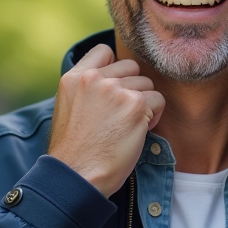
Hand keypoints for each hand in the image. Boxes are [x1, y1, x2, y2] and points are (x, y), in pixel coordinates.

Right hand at [48, 44, 164, 196]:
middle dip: (132, 88)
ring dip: (144, 103)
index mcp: (73, 78)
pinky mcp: (135, 105)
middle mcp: (94, 79)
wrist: (77, 176)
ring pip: (147, 84)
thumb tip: (113, 78)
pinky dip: (154, 116)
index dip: (115, 69)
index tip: (114, 89)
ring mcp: (115, 90)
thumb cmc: (75, 150)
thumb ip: (87, 88)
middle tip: (122, 114)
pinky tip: (139, 131)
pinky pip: (158, 100)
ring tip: (128, 126)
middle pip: (131, 67)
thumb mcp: (69, 108)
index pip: (104, 52)